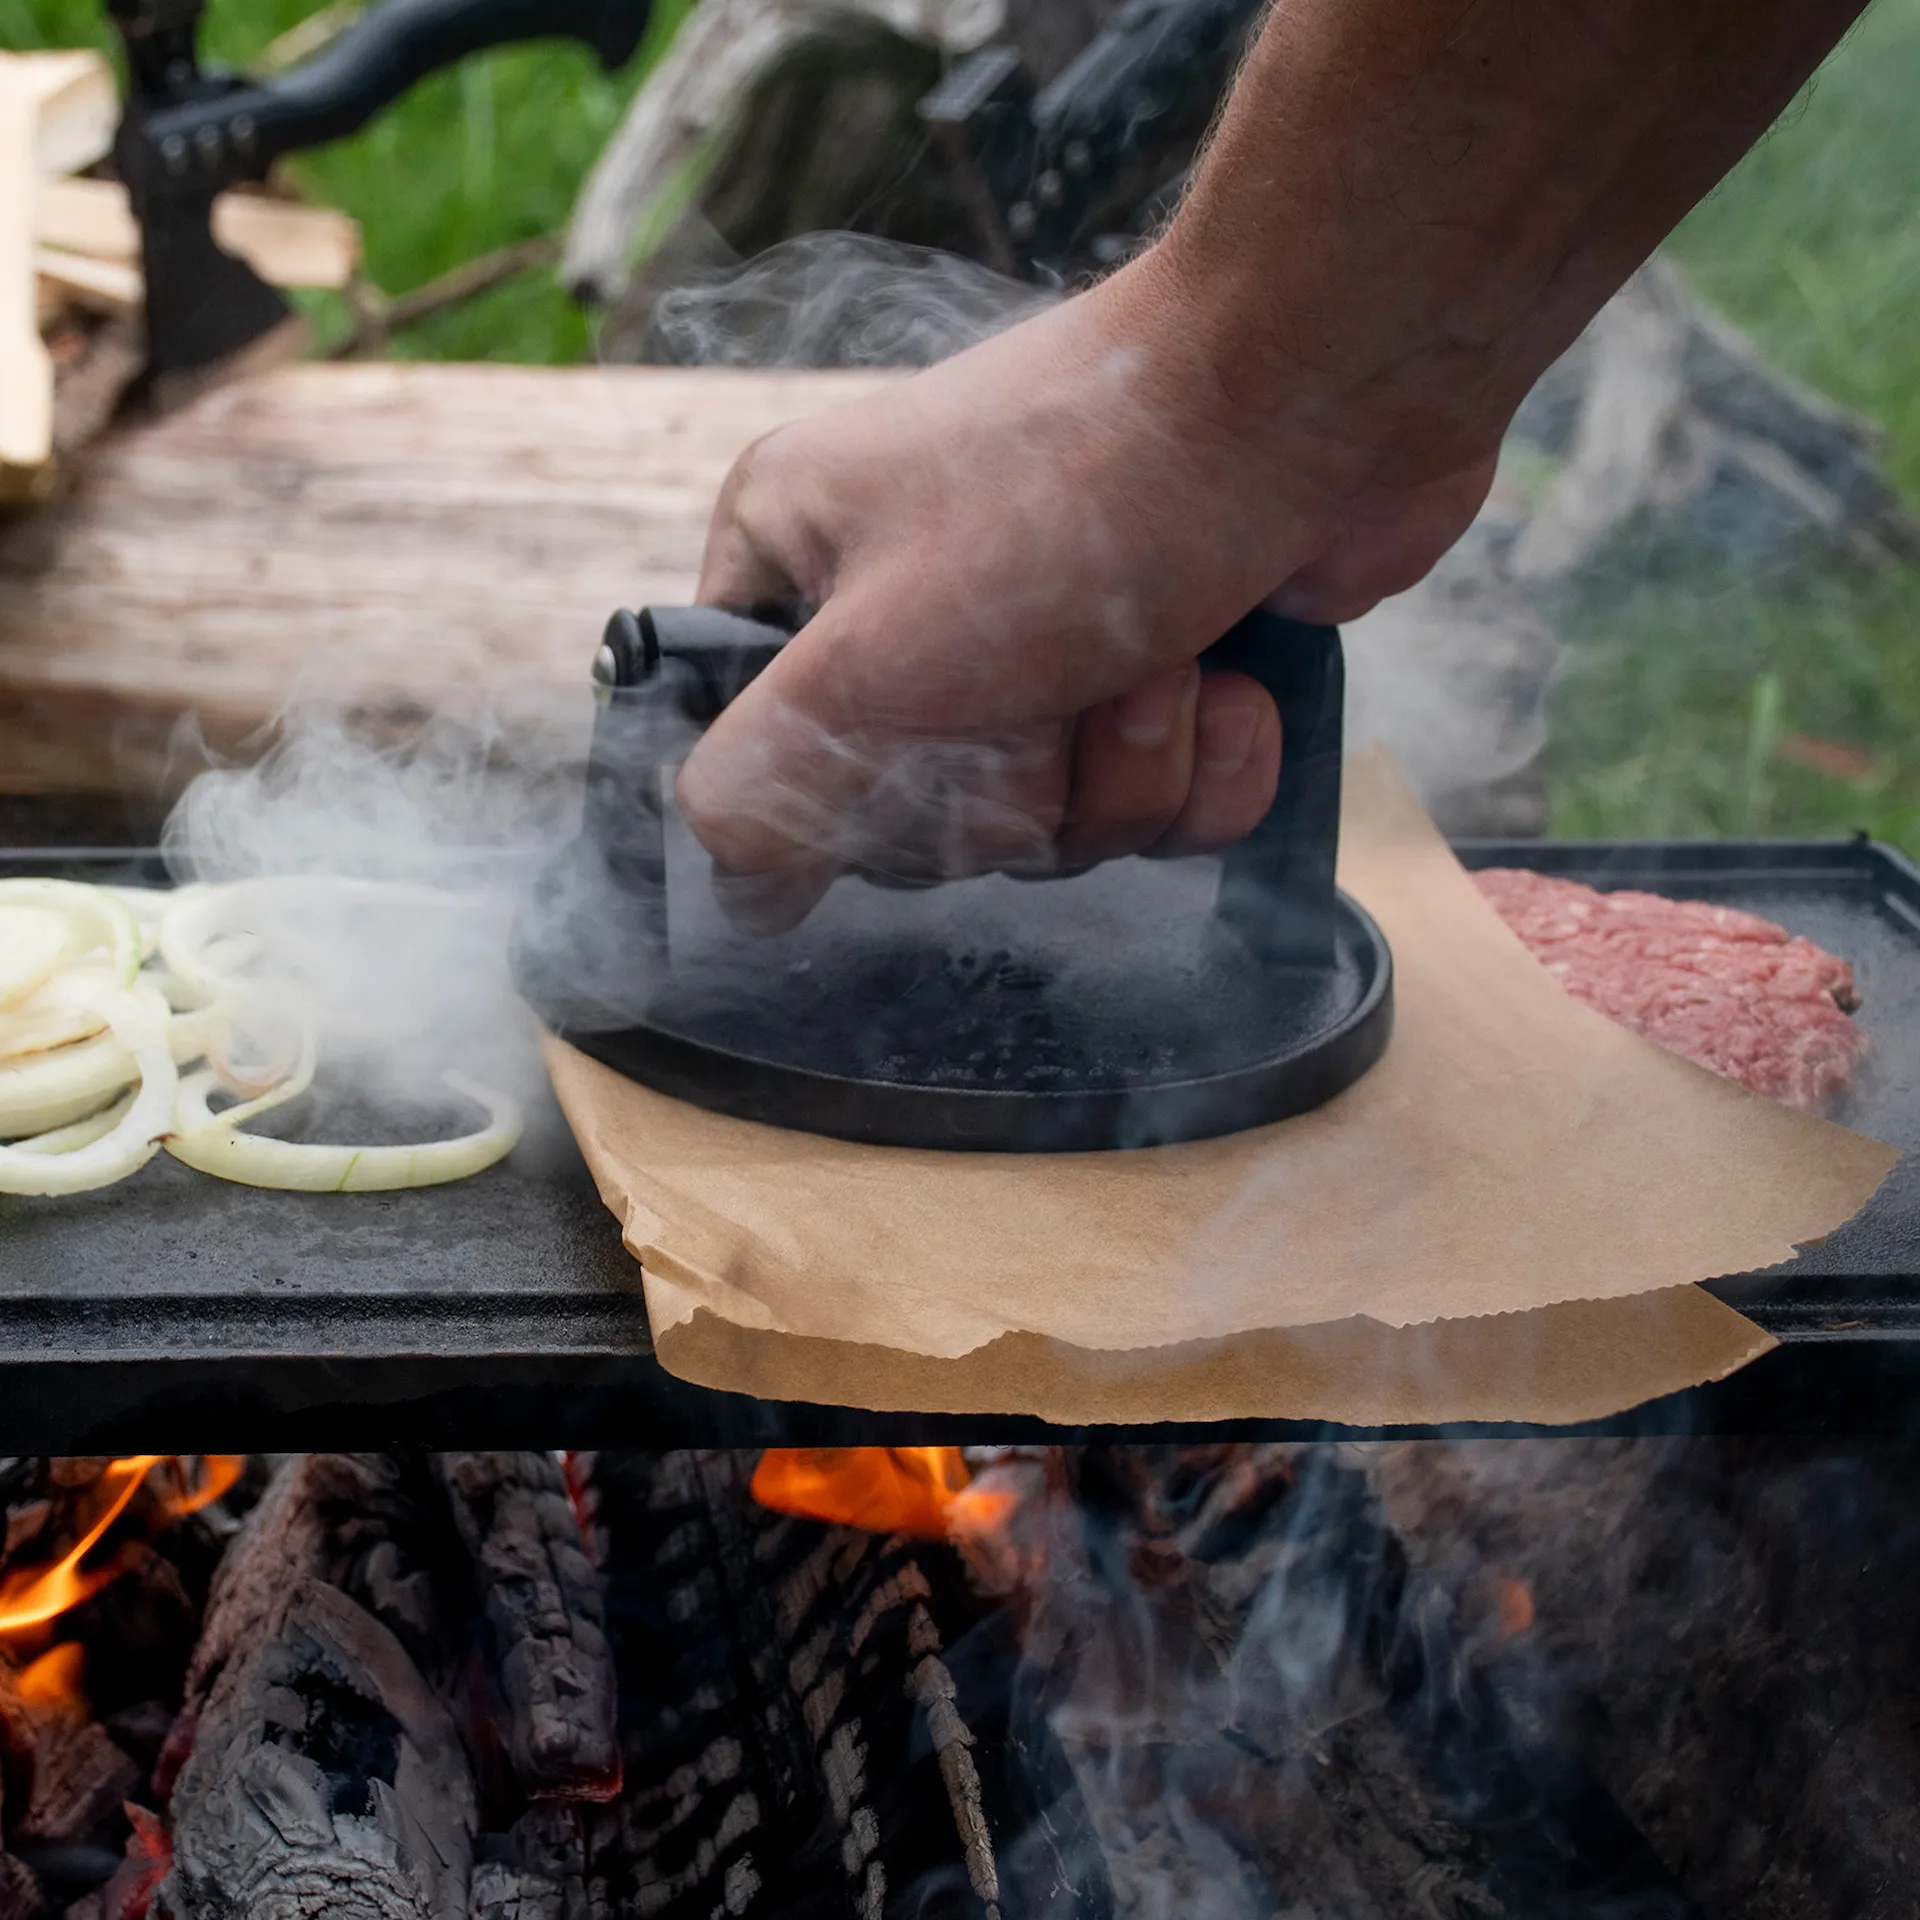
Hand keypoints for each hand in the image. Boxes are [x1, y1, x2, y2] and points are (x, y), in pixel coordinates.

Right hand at [676, 254, 1497, 927]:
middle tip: (1047, 675)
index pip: (763, 761)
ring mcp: (1039, 645)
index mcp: (803, 570)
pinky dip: (1210, 768)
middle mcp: (909, 610)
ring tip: (1157, 656)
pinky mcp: (1155, 677)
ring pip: (1055, 827)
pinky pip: (1161, 811)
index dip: (845, 793)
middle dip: (1016, 781)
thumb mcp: (872, 652)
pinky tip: (1230, 682)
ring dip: (1124, 767)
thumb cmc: (1078, 490)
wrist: (1311, 392)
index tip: (907, 744)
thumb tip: (737, 885)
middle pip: (924, 820)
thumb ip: (768, 778)